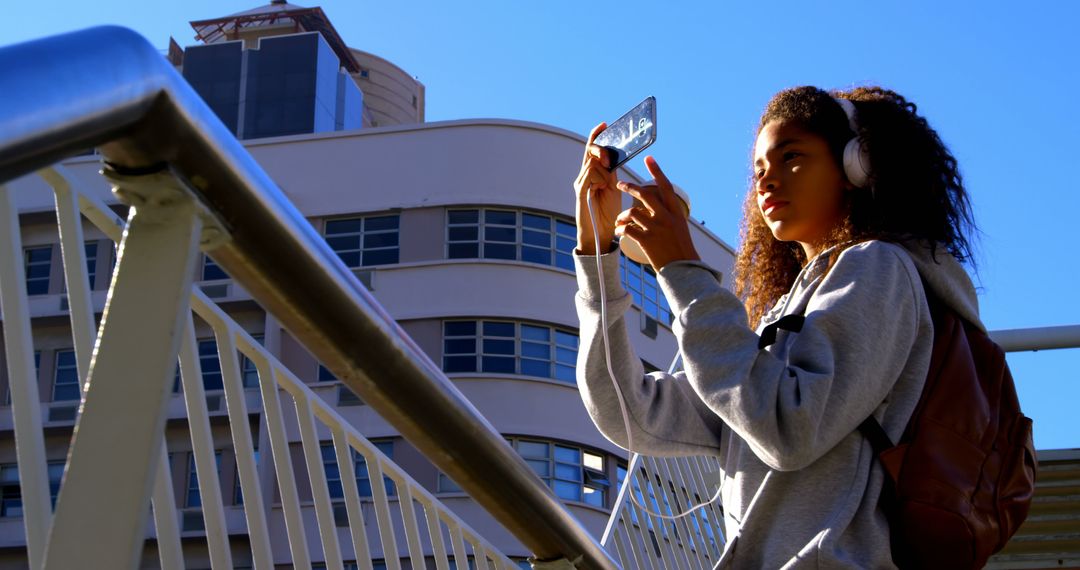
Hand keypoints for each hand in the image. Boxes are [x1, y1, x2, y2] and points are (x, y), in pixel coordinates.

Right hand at [573, 123, 621, 254]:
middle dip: (600, 150)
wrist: (600, 233)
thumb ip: (611, 172)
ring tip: (606, 187)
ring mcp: (580, 183)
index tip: (603, 124)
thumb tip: (612, 157)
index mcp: (593, 173)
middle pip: (589, 153)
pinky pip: (586, 177)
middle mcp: (584, 175)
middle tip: (608, 159)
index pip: (592, 150)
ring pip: (591, 164)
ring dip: (603, 173)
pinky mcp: (580, 193)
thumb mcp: (614, 187)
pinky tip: (600, 185)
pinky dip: (595, 178)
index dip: (596, 136)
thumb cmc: (607, 212)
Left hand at [614, 156, 700, 269]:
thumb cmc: (681, 249)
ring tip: (619, 221)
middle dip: (630, 187)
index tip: (648, 158)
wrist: (683, 270)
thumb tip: (657, 202)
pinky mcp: (646, 241)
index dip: (656, 171)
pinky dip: (620, 229)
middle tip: (620, 184)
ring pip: (632, 212)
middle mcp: (666, 217)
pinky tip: (618, 232)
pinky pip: (627, 229)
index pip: (665, 187)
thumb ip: (669, 214)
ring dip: (622, 215)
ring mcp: (656, 228)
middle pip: (644, 195)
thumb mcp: (679, 227)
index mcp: (676, 212)